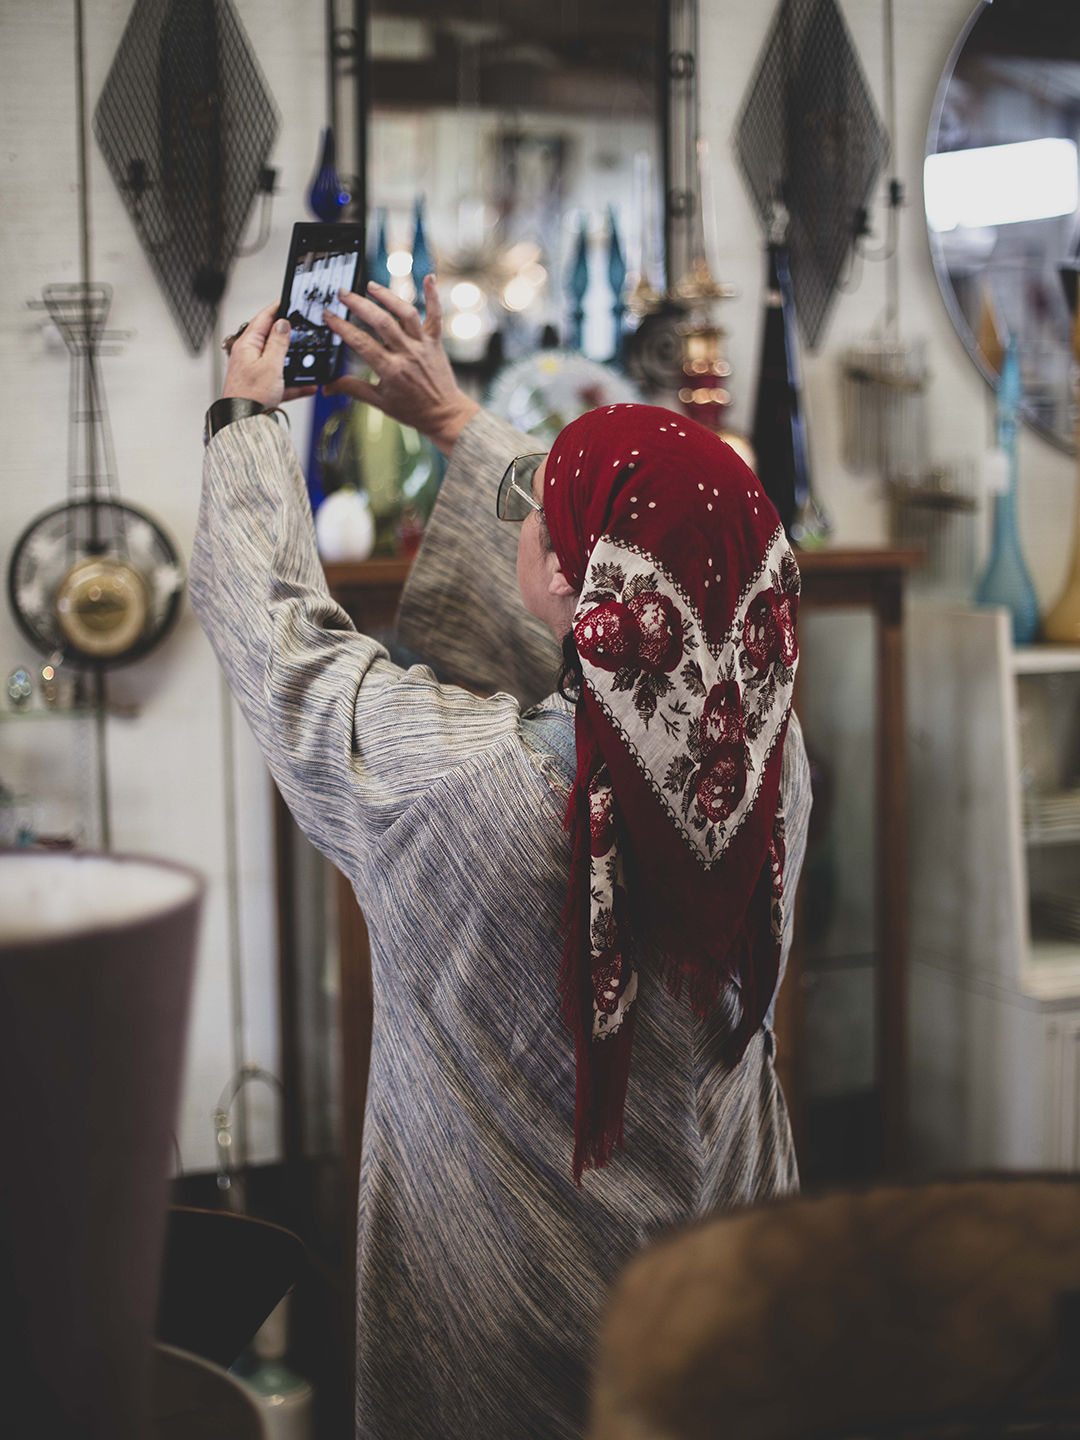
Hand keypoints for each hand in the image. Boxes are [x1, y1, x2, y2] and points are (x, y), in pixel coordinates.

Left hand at [221, 300, 317, 407]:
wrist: (243, 422)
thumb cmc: (249, 395)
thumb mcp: (270, 365)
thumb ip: (278, 342)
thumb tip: (282, 323)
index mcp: (247, 345)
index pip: (263, 319)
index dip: (277, 309)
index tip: (287, 302)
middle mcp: (248, 356)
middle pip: (271, 339)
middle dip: (288, 336)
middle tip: (301, 328)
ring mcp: (254, 372)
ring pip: (278, 361)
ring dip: (293, 362)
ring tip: (307, 359)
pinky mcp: (261, 388)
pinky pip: (281, 382)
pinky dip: (294, 384)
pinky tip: (308, 386)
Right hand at [322, 275, 479, 455]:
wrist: (444, 415)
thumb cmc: (413, 410)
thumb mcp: (379, 402)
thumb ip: (353, 389)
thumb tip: (327, 387)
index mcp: (391, 370)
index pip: (361, 343)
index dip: (342, 327)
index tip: (328, 316)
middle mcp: (408, 353)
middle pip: (382, 322)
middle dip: (359, 305)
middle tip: (343, 294)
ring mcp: (423, 345)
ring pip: (406, 313)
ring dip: (388, 296)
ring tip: (371, 286)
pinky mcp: (435, 341)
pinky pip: (435, 315)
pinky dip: (433, 295)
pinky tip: (428, 277)